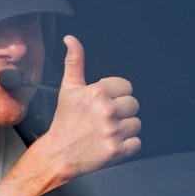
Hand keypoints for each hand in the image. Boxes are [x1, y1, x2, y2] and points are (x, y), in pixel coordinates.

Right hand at [42, 35, 141, 183]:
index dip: (116, 95)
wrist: (58, 155)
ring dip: (125, 129)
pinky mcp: (117, 151)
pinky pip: (136, 143)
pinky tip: (111, 143)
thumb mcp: (68, 89)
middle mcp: (107, 111)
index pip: (126, 87)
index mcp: (98, 93)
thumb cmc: (64, 123)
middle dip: (121, 111)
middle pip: (134, 105)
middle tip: (105, 119)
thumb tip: (71, 39)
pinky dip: (127, 145)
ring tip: (107, 132)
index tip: (104, 103)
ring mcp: (113, 132)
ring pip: (136, 124)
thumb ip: (74, 62)